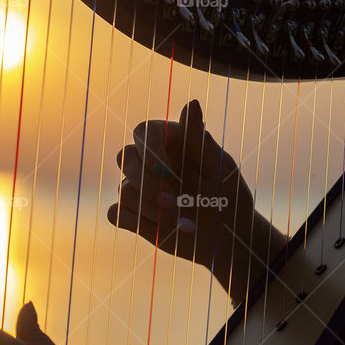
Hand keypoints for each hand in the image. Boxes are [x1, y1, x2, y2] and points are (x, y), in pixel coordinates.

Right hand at [107, 99, 284, 300]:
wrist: (226, 241)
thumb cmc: (229, 200)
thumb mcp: (219, 169)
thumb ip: (200, 139)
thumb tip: (190, 102)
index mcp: (172, 142)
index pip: (144, 131)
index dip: (149, 150)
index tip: (167, 173)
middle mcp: (152, 162)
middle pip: (125, 158)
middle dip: (146, 183)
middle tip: (174, 203)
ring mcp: (140, 188)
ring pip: (124, 189)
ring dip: (151, 209)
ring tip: (181, 222)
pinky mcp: (134, 214)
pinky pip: (115, 213)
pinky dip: (134, 221)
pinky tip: (160, 228)